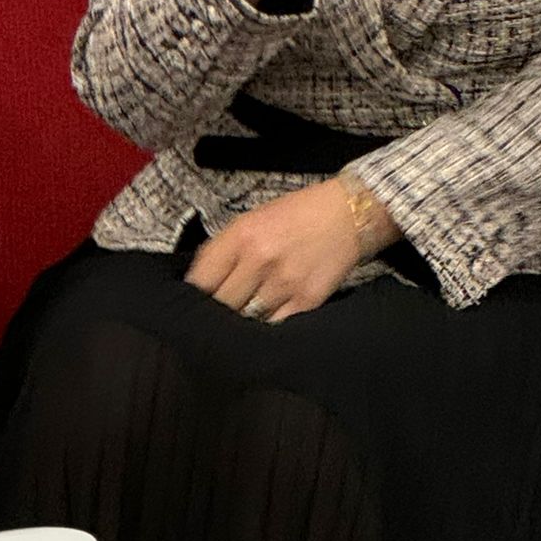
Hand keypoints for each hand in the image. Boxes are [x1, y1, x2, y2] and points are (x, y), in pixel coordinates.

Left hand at [184, 180, 367, 323]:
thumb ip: (226, 250)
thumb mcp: (253, 219)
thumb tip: (201, 286)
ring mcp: (284, 282)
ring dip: (242, 322)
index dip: (193, 298)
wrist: (348, 214)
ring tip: (241, 321)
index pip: (201, 280)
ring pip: (246, 320)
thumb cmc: (297, 215)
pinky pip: (274, 326)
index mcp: (241, 234)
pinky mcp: (306, 301)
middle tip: (218, 316)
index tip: (193, 306)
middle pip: (221, 305)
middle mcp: (260, 259)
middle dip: (217, 312)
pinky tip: (265, 322)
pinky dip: (267, 327)